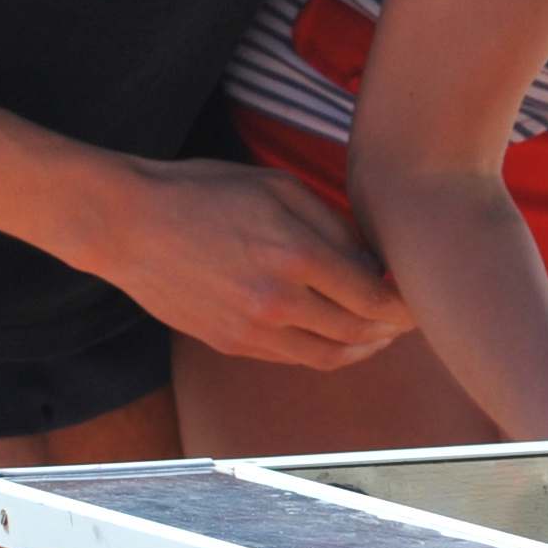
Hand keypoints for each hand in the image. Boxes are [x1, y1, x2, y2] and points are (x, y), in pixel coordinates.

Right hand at [61, 157, 410, 370]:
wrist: (128, 225)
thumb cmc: (204, 192)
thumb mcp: (278, 188)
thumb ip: (334, 226)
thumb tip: (373, 262)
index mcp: (297, 255)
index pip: (374, 298)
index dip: (405, 304)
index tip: (419, 296)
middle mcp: (279, 301)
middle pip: (359, 332)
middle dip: (393, 328)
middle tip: (408, 317)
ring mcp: (252, 330)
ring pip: (330, 357)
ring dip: (364, 348)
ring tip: (380, 333)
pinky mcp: (231, 344)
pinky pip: (294, 358)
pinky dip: (324, 351)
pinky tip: (335, 335)